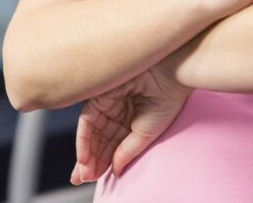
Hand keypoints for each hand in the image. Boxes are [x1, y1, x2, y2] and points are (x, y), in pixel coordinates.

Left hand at [69, 59, 191, 184]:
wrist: (169, 72)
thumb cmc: (165, 98)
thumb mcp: (147, 133)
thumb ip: (127, 151)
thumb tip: (115, 171)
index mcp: (130, 116)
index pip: (113, 142)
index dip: (105, 161)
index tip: (96, 178)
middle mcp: (116, 108)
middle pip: (100, 138)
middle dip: (92, 160)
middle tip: (83, 179)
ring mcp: (107, 101)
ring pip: (92, 132)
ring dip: (86, 154)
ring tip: (84, 175)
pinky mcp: (99, 95)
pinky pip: (87, 121)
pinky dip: (84, 140)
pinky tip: (84, 158)